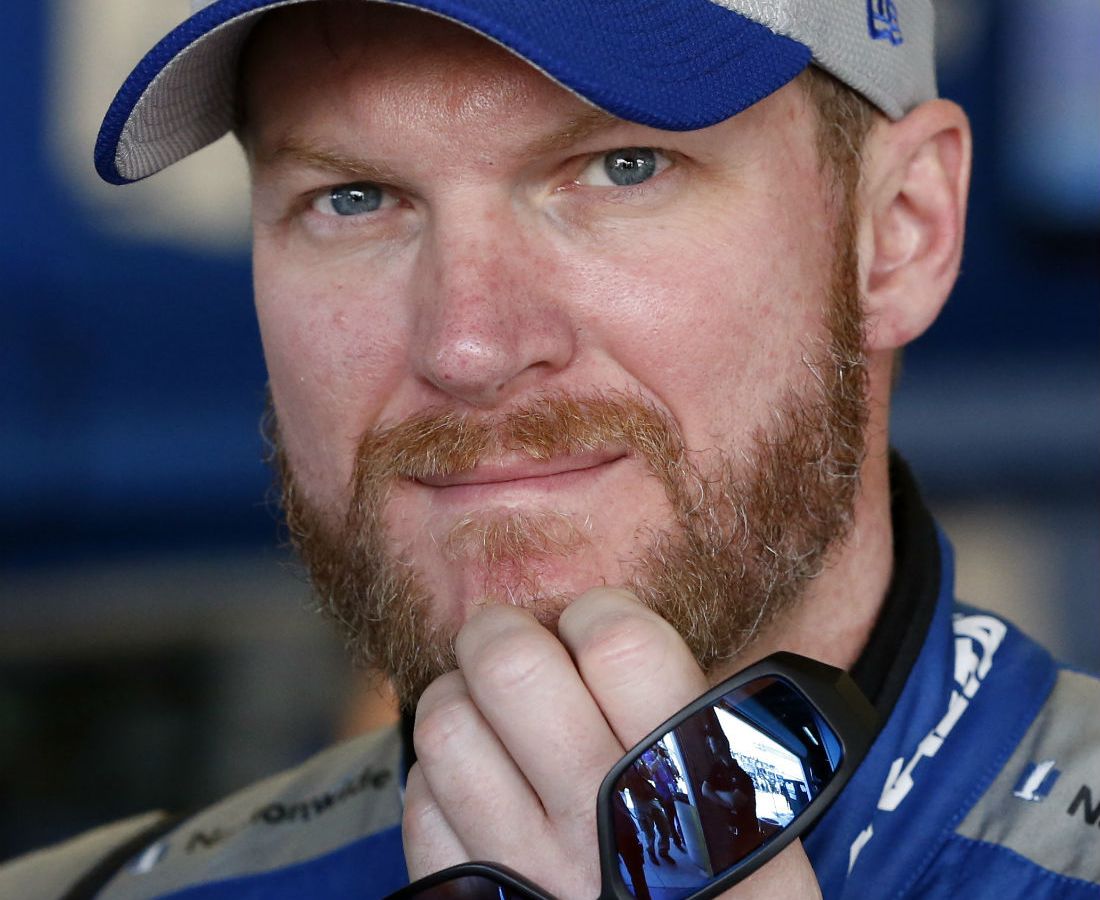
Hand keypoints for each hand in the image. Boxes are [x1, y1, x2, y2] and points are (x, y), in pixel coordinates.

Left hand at [402, 587, 820, 897]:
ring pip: (447, 728)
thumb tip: (600, 630)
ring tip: (485, 710)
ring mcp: (530, 871)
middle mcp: (601, 826)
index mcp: (688, 783)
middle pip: (510, 667)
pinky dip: (439, 783)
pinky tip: (477, 786)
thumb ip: (687, 715)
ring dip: (458, 699)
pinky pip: (421, 809)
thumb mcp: (754, 804)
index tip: (594, 625)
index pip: (619, 643)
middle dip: (499, 631)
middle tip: (508, 636)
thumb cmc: (732, 892)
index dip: (597, 611)